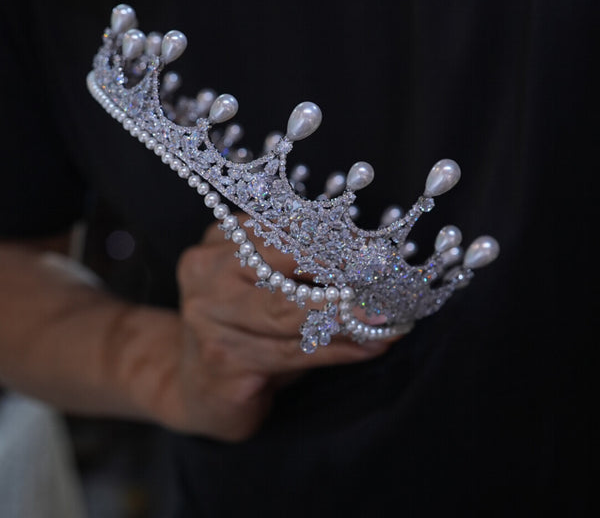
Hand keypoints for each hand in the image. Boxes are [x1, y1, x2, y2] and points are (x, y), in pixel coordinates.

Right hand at [169, 218, 393, 440]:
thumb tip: (368, 263)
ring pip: (288, 313)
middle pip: (281, 268)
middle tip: (386, 286)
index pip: (282, 231)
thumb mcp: (265, 286)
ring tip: (386, 320)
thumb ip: (301, 268)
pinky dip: (336, 350)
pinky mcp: (221, 361)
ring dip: (345, 318)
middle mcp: (207, 273)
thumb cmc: (246, 328)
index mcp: (220, 239)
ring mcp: (207, 319)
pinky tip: (367, 348)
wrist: (197, 385)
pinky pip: (290, 352)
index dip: (333, 241)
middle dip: (340, 277)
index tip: (374, 252)